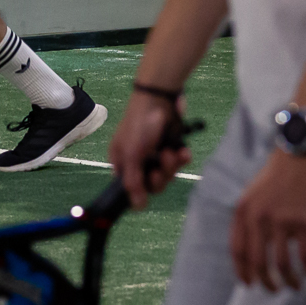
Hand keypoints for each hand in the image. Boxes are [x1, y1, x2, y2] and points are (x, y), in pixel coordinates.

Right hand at [107, 88, 194, 210]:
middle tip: (161, 166)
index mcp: (122, 162)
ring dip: (171, 166)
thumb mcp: (132, 154)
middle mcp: (138, 161)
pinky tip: (183, 151)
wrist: (160, 97)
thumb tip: (137, 207)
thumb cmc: (140, 125)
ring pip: (167, 174)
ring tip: (171, 152)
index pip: (130, 188)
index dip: (141, 190)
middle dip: (160, 176)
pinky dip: (182, 158)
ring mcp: (155, 154)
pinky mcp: (171, 147)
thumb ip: (133, 181)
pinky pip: (178, 162)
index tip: (149, 185)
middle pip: (152, 184)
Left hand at [230, 150, 305, 291]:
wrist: (301, 155)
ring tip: (295, 286)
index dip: (242, 271)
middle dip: (266, 282)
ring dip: (289, 280)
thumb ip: (250, 218)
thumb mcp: (253, 194)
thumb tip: (252, 250)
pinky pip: (305, 255)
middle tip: (274, 290)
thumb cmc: (278, 175)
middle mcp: (258, 219)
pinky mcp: (303, 222)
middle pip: (258, 262)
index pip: (237, 250)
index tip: (249, 284)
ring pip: (282, 264)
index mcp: (243, 212)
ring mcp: (281, 221)